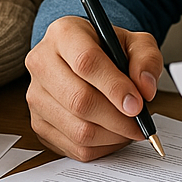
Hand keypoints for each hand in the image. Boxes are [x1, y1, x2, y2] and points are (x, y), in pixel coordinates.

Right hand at [25, 15, 162, 160]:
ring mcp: (35, 95)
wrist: (84, 58)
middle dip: (117, 118)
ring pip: (78, 129)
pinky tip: (113, 134)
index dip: (114, 87)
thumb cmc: (108, 49)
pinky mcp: (38, 123)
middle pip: (79, 100)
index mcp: (63, 33)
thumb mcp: (135, 42)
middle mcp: (41, 62)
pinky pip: (74, 147)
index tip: (137, 104)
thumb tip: (145, 88)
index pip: (85, 62)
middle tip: (140, 123)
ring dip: (112, 136)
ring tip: (129, 127)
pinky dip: (101, 147)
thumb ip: (146, 59)